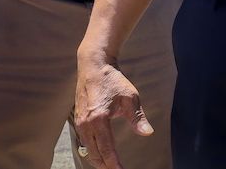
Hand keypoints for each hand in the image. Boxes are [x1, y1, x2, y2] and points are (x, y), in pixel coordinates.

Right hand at [74, 53, 153, 168]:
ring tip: (110, 166)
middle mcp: (86, 124)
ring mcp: (79, 123)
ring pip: (88, 150)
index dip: (114, 164)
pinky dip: (92, 151)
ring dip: (98, 160)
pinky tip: (101, 154)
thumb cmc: (113, 80)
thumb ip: (137, 117)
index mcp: (99, 119)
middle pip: (95, 155)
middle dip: (105, 166)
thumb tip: (147, 133)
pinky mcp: (78, 121)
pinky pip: (84, 142)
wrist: (93, 66)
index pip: (106, 150)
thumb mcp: (130, 97)